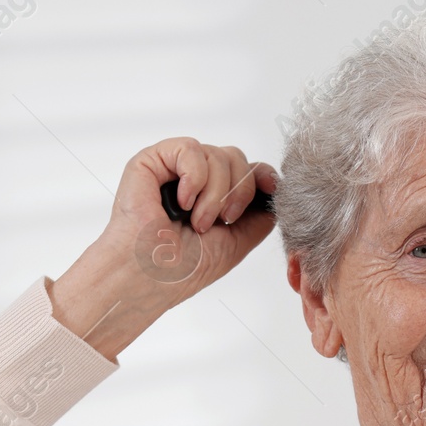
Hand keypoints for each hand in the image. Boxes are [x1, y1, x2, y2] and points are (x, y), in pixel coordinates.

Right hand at [50, 137, 277, 359]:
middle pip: (236, 158)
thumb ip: (259, 217)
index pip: (246, 169)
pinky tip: (183, 202)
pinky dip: (194, 177)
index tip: (270, 187)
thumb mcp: (237, 244)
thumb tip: (275, 190)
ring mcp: (173, 170)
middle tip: (222, 221)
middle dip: (239, 191)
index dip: (261, 175)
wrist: (150, 277)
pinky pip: (190, 148)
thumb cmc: (182, 269)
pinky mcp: (151, 161)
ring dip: (215, 193)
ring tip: (197, 221)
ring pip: (218, 155)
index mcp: (212, 198)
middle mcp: (194, 181)